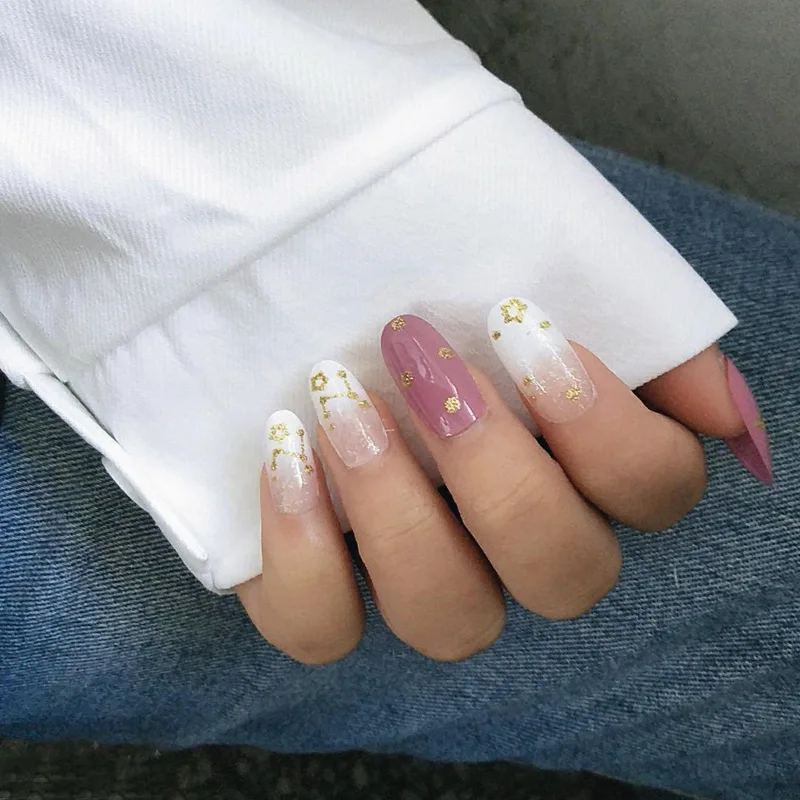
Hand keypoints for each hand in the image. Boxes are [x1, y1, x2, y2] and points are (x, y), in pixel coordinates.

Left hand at [237, 300, 770, 664]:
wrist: (302, 251)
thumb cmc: (427, 251)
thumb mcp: (535, 252)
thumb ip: (643, 331)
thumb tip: (725, 419)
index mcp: (575, 460)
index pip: (654, 489)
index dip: (604, 424)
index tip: (519, 327)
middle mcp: (509, 536)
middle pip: (564, 574)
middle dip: (496, 470)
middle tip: (421, 357)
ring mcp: (415, 569)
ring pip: (449, 619)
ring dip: (396, 514)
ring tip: (343, 403)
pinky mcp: (317, 584)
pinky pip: (321, 628)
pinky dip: (304, 557)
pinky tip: (290, 453)